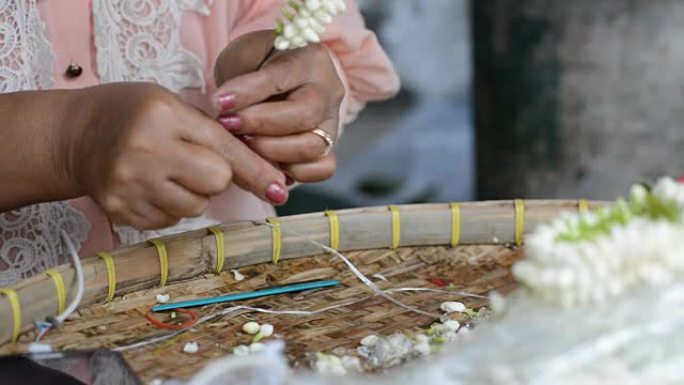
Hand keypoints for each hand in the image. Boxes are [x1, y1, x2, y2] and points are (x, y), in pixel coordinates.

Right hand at [62, 83, 287, 229]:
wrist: (74, 135)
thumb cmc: (132, 114)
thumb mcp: (172, 106)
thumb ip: (215, 135)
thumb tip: (266, 174)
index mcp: (163, 115)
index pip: (223, 148)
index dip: (256, 170)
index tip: (279, 188)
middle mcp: (145, 151)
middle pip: (216, 182)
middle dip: (216, 176)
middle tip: (194, 162)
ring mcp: (130, 185)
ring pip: (196, 207)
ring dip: (193, 194)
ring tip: (168, 172)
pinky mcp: (121, 210)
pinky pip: (171, 221)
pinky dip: (170, 206)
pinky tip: (151, 186)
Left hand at [213, 30, 343, 183]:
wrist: (270, 82)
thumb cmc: (255, 66)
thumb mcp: (243, 56)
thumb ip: (238, 76)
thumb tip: (227, 108)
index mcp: (310, 58)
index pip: (282, 75)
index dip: (249, 92)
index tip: (220, 103)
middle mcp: (328, 91)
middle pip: (305, 114)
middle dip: (261, 125)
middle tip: (228, 125)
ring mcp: (332, 123)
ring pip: (314, 146)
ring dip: (273, 151)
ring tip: (244, 144)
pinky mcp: (329, 149)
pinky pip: (323, 168)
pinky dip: (296, 172)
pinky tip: (269, 165)